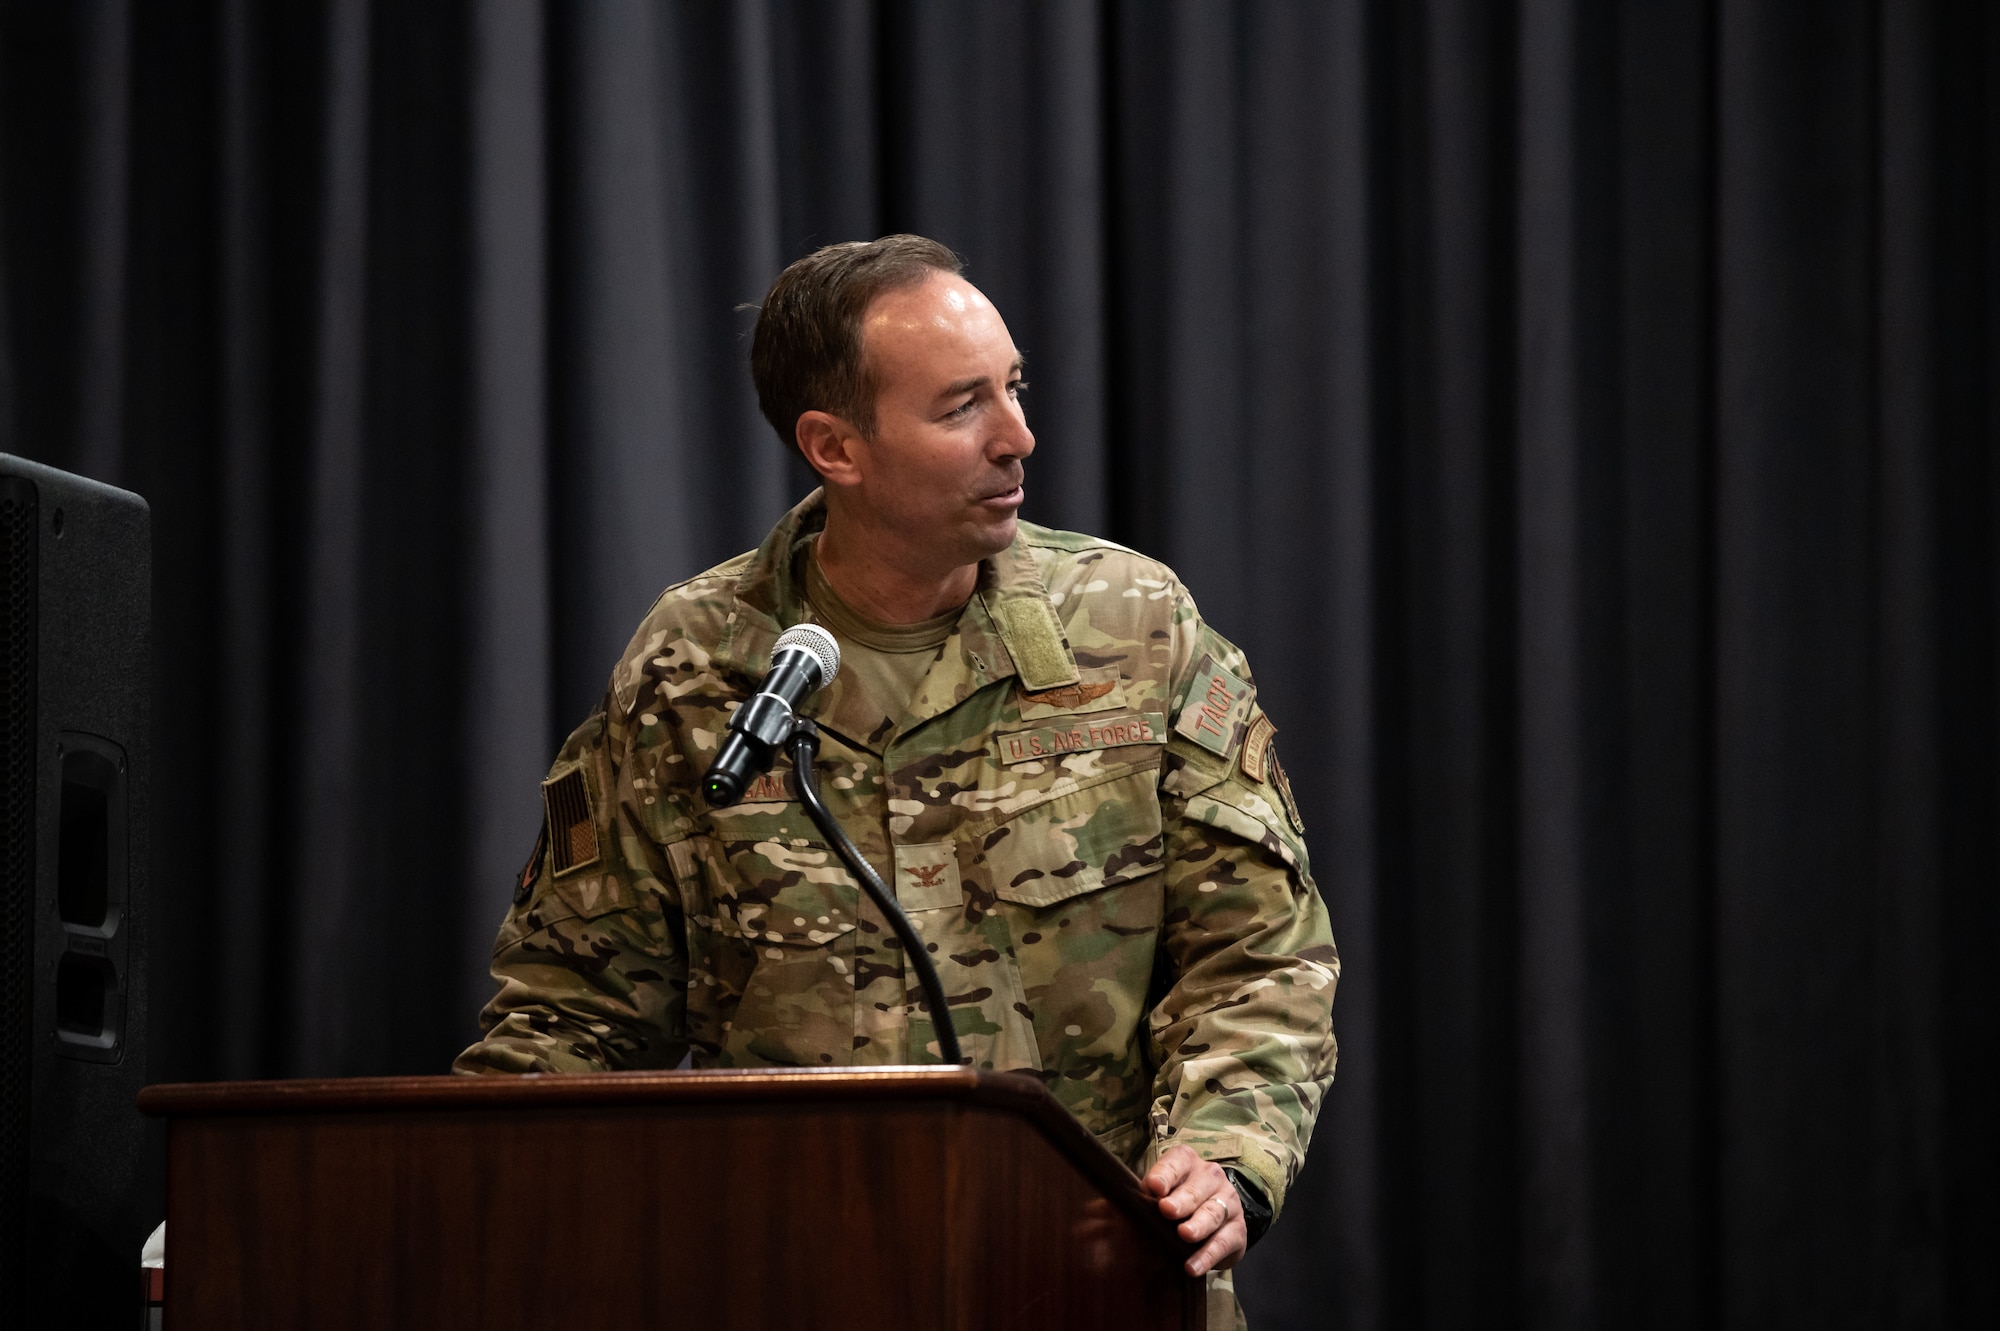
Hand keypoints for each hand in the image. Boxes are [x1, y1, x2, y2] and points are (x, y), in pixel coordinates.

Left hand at [1141, 1145, 1246, 1276]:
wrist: (1216, 1223)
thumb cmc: (1178, 1203)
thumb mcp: (1160, 1195)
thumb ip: (1142, 1199)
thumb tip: (1113, 1211)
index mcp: (1187, 1163)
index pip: (1176, 1163)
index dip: (1165, 1174)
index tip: (1154, 1187)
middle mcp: (1211, 1177)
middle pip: (1196, 1188)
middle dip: (1182, 1199)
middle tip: (1167, 1210)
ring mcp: (1229, 1202)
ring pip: (1213, 1212)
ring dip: (1198, 1224)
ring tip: (1184, 1234)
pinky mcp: (1238, 1230)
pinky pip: (1223, 1242)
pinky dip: (1208, 1255)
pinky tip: (1193, 1266)